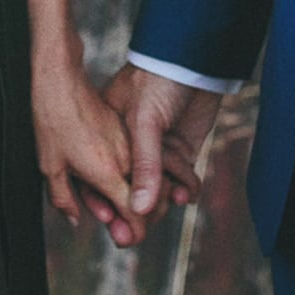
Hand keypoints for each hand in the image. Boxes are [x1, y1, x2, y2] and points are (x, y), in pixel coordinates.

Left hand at [31, 53, 141, 239]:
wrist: (61, 80)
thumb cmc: (52, 121)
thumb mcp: (51, 167)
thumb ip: (64, 200)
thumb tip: (75, 220)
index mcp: (109, 173)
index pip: (135, 214)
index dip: (133, 232)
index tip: (123, 238)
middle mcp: (126, 160)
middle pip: (150, 201)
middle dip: (141, 219)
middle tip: (120, 228)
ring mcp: (129, 144)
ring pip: (150, 181)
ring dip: (142, 199)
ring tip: (118, 208)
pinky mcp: (127, 131)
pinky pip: (142, 162)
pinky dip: (139, 178)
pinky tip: (120, 182)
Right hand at [90, 65, 223, 246]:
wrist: (195, 57)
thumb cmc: (158, 80)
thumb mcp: (144, 122)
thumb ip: (144, 165)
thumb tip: (139, 210)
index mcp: (111, 135)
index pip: (100, 176)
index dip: (103, 202)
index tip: (110, 224)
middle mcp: (132, 145)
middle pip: (127, 189)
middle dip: (133, 212)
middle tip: (134, 237)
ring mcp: (158, 148)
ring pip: (156, 188)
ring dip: (162, 202)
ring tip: (169, 204)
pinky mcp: (182, 149)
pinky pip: (180, 180)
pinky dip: (184, 190)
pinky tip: (186, 193)